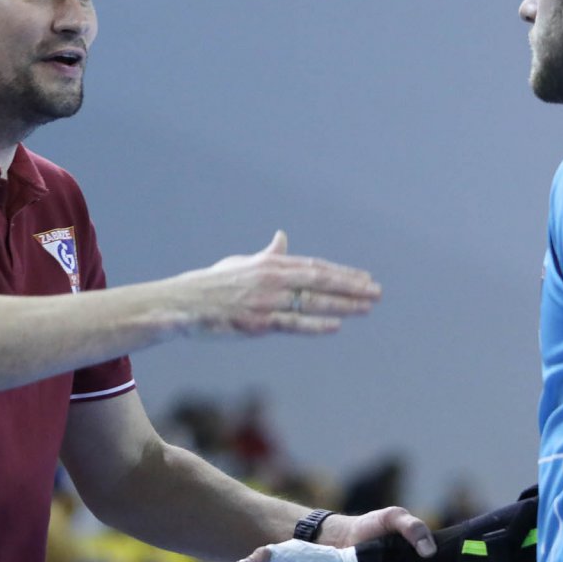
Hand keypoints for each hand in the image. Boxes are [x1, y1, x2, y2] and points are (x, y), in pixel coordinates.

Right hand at [179, 231, 380, 336]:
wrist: (184, 304)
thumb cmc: (213, 284)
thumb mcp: (242, 262)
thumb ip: (268, 254)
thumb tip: (282, 236)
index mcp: (271, 265)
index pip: (315, 267)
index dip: (342, 273)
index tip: (365, 278)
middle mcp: (272, 280)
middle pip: (321, 281)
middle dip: (352, 287)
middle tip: (377, 292)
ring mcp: (266, 301)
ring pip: (312, 301)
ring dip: (343, 304)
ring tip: (367, 307)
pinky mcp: (257, 322)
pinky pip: (292, 323)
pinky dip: (315, 324)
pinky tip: (336, 325)